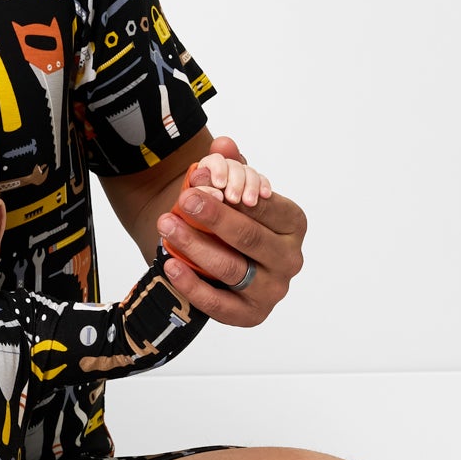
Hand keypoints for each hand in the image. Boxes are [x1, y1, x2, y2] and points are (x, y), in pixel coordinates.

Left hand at [157, 137, 304, 326]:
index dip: (233, 192)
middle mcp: (290, 259)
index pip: (266, 207)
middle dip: (213, 216)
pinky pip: (218, 303)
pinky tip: (170, 264)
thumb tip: (224, 144)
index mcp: (293, 225)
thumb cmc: (229, 219)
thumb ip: (230, 166)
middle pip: (249, 237)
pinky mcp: (250, 315)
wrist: (214, 257)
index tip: (199, 178)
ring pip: (231, 268)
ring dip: (195, 246)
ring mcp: (272, 290)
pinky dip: (192, 284)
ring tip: (167, 226)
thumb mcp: (232, 190)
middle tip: (183, 199)